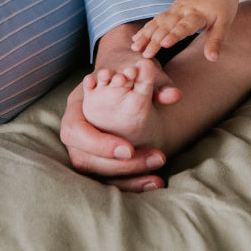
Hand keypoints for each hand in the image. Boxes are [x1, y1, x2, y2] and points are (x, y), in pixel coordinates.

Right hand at [59, 23, 178, 184]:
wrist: (123, 70)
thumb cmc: (128, 68)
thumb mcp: (139, 70)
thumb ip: (155, 82)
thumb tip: (173, 95)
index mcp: (77, 105)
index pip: (76, 131)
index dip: (99, 144)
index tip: (129, 149)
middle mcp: (76, 129)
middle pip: (84, 159)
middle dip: (118, 167)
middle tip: (154, 160)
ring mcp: (82, 147)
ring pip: (96, 174)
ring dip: (127, 179)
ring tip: (157, 178)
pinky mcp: (97, 159)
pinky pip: (108, 178)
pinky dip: (131, 183)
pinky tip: (156, 182)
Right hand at [131, 0, 238, 60]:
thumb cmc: (222, 7)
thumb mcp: (224, 23)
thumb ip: (216, 40)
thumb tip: (213, 58)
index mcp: (198, 14)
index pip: (185, 25)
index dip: (175, 34)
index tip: (165, 44)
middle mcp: (184, 10)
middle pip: (168, 25)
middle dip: (155, 39)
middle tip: (145, 54)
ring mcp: (175, 9)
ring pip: (159, 22)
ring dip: (146, 34)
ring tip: (135, 47)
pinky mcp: (171, 10)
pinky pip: (156, 19)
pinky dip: (146, 28)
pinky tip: (136, 39)